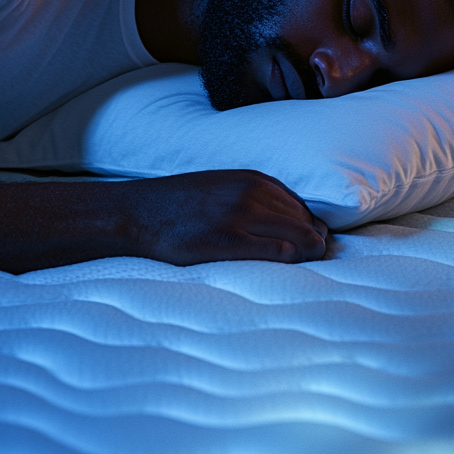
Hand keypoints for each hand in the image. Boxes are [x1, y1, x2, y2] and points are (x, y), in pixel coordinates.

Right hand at [126, 169, 327, 264]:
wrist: (139, 212)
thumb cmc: (181, 205)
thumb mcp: (224, 186)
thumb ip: (256, 198)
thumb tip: (292, 225)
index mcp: (254, 179)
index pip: (305, 209)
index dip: (312, 233)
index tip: (309, 251)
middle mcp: (253, 192)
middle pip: (308, 224)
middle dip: (314, 247)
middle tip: (309, 267)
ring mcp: (242, 215)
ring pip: (300, 238)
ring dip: (307, 257)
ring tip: (299, 274)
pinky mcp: (229, 239)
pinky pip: (279, 252)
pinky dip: (290, 263)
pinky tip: (285, 271)